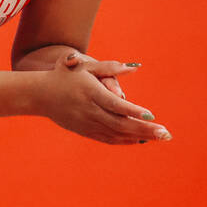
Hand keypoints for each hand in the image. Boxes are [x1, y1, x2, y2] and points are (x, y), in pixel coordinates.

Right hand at [37, 56, 169, 144]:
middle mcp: (90, 111)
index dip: (132, 112)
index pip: (115, 105)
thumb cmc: (64, 75)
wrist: (40, 95)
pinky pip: (109, 139)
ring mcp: (88, 124)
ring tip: (161, 137)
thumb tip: (134, 67)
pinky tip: (142, 140)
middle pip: (120, 123)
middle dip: (144, 129)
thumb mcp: (84, 65)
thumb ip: (109, 67)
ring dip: (140, 136)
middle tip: (166, 133)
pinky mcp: (86, 131)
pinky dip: (126, 140)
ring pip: (116, 134)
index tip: (151, 115)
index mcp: (90, 93)